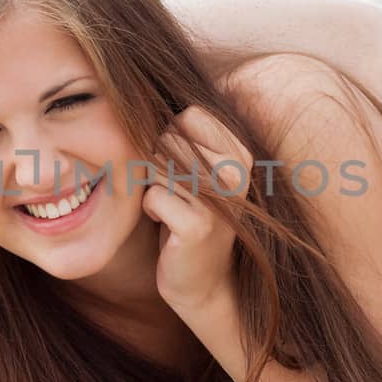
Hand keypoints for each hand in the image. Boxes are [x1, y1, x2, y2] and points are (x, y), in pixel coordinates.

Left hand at [142, 106, 251, 312]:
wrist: (204, 281)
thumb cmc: (191, 216)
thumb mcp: (196, 171)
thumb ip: (182, 138)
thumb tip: (142, 100)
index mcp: (239, 153)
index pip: (187, 116)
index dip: (170, 140)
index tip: (181, 169)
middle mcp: (235, 172)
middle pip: (167, 139)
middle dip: (158, 167)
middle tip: (177, 195)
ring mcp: (219, 199)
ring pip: (156, 166)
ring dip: (154, 188)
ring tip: (173, 208)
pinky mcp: (197, 225)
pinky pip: (152, 196)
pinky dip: (150, 210)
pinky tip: (167, 226)